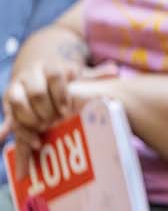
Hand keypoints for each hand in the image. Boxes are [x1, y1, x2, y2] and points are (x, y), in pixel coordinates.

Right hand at [3, 60, 87, 180]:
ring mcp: (16, 89)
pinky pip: (9, 118)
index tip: (67, 109)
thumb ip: (94, 76)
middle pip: (35, 91)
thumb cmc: (64, 81)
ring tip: (43, 135)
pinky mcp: (9, 104)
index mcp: (49, 67)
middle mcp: (30, 76)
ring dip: (29, 120)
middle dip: (45, 109)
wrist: (38, 74)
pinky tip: (33, 144)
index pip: (54, 75)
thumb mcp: (79, 76)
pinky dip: (19, 132)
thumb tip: (114, 70)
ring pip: (16, 103)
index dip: (61, 93)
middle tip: (56, 123)